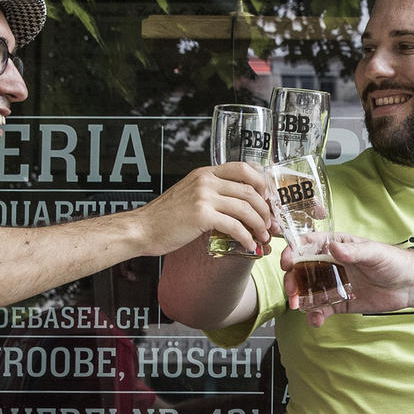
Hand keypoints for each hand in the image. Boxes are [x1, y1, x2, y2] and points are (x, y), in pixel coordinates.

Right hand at [138, 161, 276, 255]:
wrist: (142, 228)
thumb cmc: (165, 217)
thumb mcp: (189, 194)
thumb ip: (211, 193)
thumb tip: (238, 205)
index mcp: (205, 173)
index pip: (243, 168)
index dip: (262, 182)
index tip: (269, 199)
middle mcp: (206, 180)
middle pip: (250, 189)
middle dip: (266, 209)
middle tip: (271, 224)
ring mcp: (204, 196)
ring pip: (246, 207)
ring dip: (259, 224)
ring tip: (262, 237)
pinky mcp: (201, 215)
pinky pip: (234, 226)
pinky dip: (246, 237)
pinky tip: (249, 245)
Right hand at [282, 234, 413, 327]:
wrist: (409, 285)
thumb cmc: (393, 262)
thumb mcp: (374, 253)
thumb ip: (354, 252)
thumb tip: (334, 247)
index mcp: (336, 247)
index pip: (308, 245)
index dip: (293, 251)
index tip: (287, 261)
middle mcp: (331, 265)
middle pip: (302, 270)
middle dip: (292, 279)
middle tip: (291, 290)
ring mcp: (334, 284)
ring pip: (308, 291)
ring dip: (299, 298)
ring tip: (297, 306)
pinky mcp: (340, 302)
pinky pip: (322, 309)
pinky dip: (315, 315)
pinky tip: (315, 320)